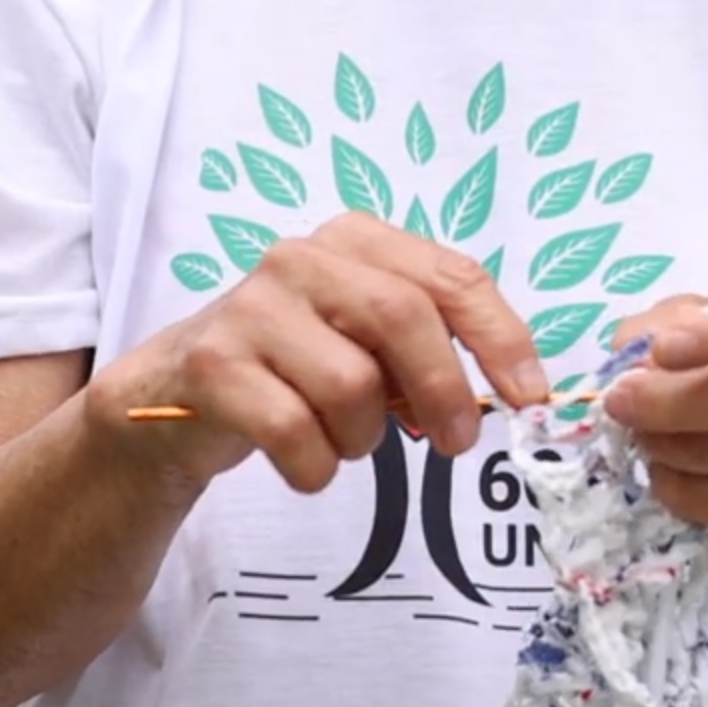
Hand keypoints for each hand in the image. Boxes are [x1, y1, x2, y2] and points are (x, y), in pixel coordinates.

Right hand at [85, 213, 546, 492]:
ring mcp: (252, 307)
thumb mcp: (369, 339)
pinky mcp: (214, 365)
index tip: (529, 396)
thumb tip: (514, 388)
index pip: (451, 275)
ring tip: (344, 439)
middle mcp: (302, 257)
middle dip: (443, 390)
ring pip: (351, 385)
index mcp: (356, 239)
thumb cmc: (297, 364)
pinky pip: (294, 432)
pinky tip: (306, 463)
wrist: (178, 392)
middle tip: (456, 443)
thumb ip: (431, 343)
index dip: (501, 336)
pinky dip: (315, 467)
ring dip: (363, 437)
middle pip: (403, 317)